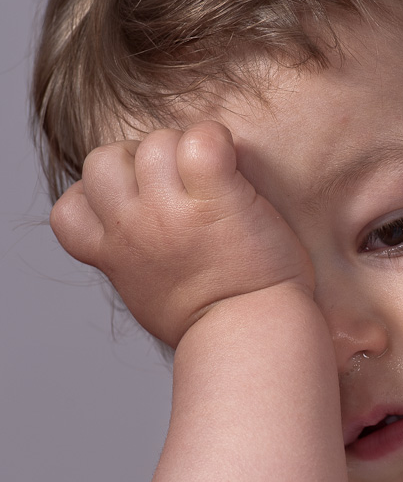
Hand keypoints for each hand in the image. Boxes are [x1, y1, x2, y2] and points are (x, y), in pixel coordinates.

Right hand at [50, 121, 314, 346]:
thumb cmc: (217, 326)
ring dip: (185, 151)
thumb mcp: (151, 299)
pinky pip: (202, 140)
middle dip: (141, 162)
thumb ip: (134, 264)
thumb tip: (135, 249)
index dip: (101, 196)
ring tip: (216, 187)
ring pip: (154, 143)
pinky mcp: (216, 199)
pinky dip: (219, 143)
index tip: (140, 211)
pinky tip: (235, 169)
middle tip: (184, 190)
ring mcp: (170, 212)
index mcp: (113, 254)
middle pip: (105, 159)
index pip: (70, 207)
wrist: (253, 342)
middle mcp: (133, 229)